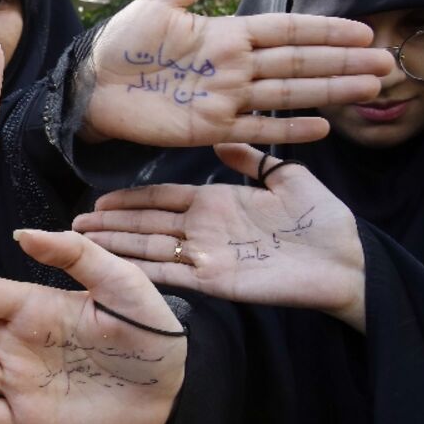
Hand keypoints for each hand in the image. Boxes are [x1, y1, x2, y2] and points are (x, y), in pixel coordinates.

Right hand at [72, 143, 365, 329]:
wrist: (348, 261)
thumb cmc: (324, 221)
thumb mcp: (288, 177)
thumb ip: (253, 160)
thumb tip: (224, 141)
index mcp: (217, 203)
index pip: (163, 199)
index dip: (131, 199)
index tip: (99, 197)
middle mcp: (205, 231)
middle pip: (147, 225)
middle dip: (111, 224)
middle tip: (75, 222)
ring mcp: (208, 257)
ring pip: (150, 249)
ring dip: (116, 246)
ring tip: (81, 242)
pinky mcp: (216, 281)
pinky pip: (172, 275)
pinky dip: (141, 271)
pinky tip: (114, 267)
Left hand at [83, 0, 395, 146]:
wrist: (88, 86)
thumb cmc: (120, 43)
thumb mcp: (160, 1)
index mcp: (226, 35)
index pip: (287, 30)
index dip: (325, 30)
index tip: (363, 31)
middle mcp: (234, 67)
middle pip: (299, 62)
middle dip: (342, 62)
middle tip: (386, 63)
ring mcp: (224, 99)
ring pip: (287, 93)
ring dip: (329, 91)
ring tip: (370, 87)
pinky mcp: (208, 129)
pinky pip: (255, 130)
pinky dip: (288, 129)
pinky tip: (322, 126)